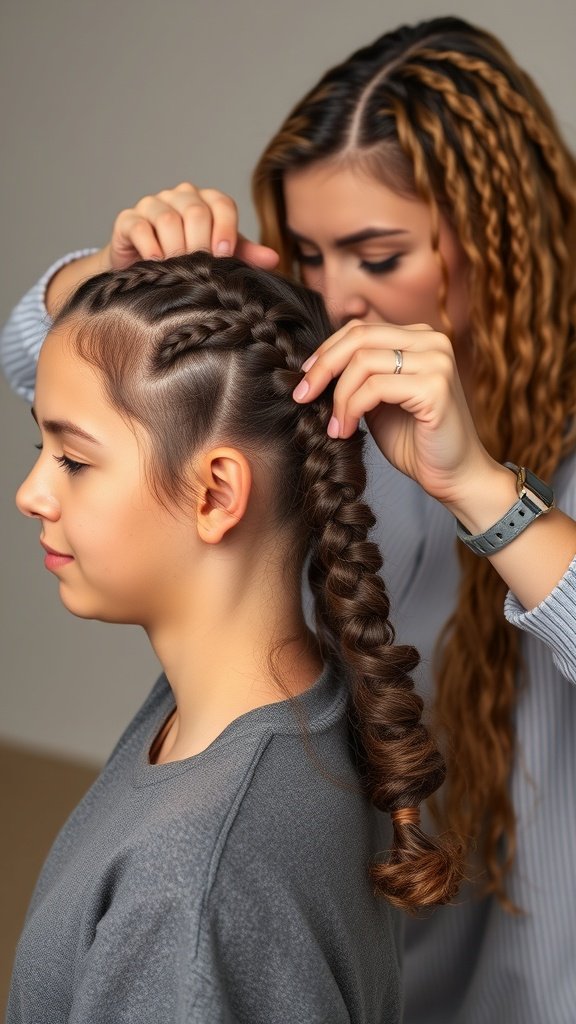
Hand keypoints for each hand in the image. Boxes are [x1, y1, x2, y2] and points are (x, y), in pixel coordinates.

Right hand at [107, 182, 278, 269]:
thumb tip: (273, 259)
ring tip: (178, 269)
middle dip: (200, 243)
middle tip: (199, 268)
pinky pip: (140, 226)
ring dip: (175, 248)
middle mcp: (180, 197)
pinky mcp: (128, 219)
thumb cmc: (189, 262)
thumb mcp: (219, 259)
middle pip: (196, 211)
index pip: (222, 204)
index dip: (225, 228)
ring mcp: (153, 205)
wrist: (147, 274)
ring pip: (168, 218)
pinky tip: (157, 263)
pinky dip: (150, 246)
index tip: (223, 254)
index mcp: (206, 202)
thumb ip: (244, 256)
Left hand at [293, 319, 497, 510]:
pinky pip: (374, 388)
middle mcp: (432, 341)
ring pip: (362, 362)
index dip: (326, 352)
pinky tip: (345, 432)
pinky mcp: (435, 387)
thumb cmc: (415, 441)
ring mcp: (437, 361)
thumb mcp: (378, 400)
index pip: (360, 329)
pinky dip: (351, 410)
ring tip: (334, 428)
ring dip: (338, 398)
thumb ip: (359, 376)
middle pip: (359, 337)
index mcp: (419, 338)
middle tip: (301, 396)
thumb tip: (314, 366)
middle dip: (323, 367)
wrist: (454, 476)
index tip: (304, 380)